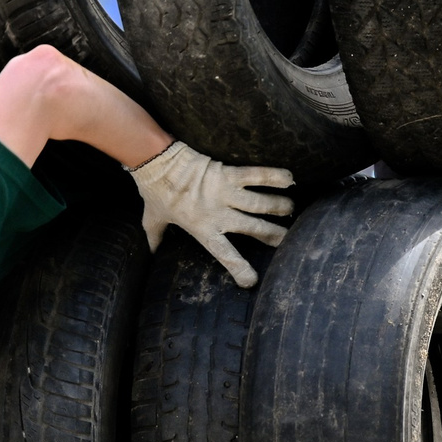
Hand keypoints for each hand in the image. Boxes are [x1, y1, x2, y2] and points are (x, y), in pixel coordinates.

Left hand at [128, 139, 294, 287]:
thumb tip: (150, 253)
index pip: (224, 253)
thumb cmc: (155, 191)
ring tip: (291, 209)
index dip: (239, 268)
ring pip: (259, 203)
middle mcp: (217, 213)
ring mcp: (224, 192)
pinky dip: (272, 176)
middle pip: (253, 228)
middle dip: (273, 235)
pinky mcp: (226, 172)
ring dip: (278, 206)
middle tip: (288, 239)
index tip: (252, 280)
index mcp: (201, 228)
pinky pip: (254, 175)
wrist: (155, 160)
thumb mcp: (152, 218)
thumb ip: (156, 237)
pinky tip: (289, 178)